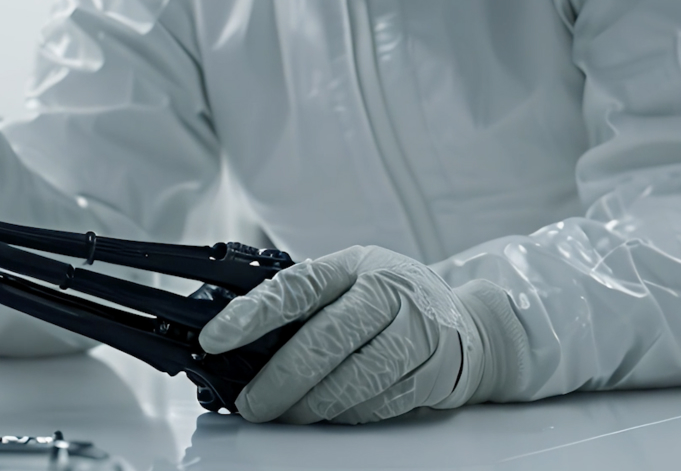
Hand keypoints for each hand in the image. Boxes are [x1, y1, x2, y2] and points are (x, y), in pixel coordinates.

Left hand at [198, 245, 489, 424]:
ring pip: (354, 379)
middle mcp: (387, 293)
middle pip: (325, 340)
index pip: (296, 287)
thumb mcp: (350, 281)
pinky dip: (346, 414)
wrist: (465, 324)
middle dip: (279, 380)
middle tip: (252, 403)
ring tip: (286, 414)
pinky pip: (379, 403)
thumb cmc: (390, 302)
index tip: (215, 338)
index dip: (251, 313)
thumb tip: (238, 340)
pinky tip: (328, 413)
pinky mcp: (432, 372)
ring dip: (312, 405)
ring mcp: (416, 332)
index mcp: (353, 265)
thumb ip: (305, 303)